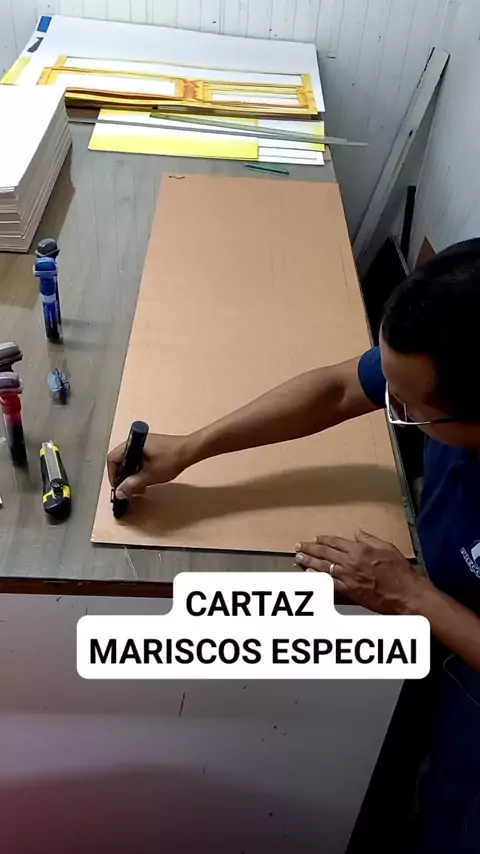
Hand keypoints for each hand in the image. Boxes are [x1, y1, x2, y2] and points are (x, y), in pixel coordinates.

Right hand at [107, 433, 191, 499]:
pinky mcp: (152, 447)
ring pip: (130, 461)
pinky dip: (140, 470)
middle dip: (124, 477)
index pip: (112, 459)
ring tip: (140, 488)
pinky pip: (139, 459)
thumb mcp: (149, 476)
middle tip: (129, 489)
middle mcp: (135, 441)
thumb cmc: (171, 459)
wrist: (191, 450)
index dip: (112, 475)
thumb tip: (119, 493)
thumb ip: (132, 485)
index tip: (118, 487)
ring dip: (132, 475)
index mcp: (132, 444)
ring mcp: (144, 443)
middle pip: (120, 460)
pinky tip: (147, 480)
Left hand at [294, 530, 423, 614]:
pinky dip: (318, 579)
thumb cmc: (399, 572)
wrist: (405, 594)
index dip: (324, 539)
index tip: (315, 538)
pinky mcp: (349, 591)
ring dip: (309, 562)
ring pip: (323, 567)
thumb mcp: (387, 547)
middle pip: (325, 553)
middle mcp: (351, 562)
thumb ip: (370, 539)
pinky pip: (329, 584)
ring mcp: (348, 577)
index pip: (336, 542)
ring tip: (299, 557)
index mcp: (360, 549)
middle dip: (310, 548)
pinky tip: (309, 576)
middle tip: (299, 546)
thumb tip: (357, 533)